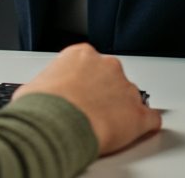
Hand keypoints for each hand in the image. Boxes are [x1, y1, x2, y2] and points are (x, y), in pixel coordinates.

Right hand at [12, 43, 160, 155]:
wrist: (55, 126)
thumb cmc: (43, 107)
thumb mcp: (33, 86)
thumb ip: (45, 84)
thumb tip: (36, 96)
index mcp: (81, 54)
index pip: (90, 62)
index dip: (85, 80)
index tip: (80, 91)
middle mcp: (106, 65)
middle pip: (112, 76)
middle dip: (104, 92)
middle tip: (91, 109)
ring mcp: (124, 88)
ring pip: (130, 96)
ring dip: (122, 108)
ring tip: (108, 125)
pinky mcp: (137, 114)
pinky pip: (150, 117)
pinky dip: (146, 124)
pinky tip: (139, 129)